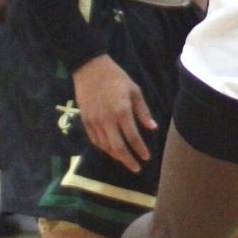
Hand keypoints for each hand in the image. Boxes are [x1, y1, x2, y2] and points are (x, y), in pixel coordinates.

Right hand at [70, 53, 155, 171]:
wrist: (89, 68)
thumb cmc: (116, 77)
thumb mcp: (134, 90)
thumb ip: (142, 111)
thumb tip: (152, 128)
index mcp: (121, 111)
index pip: (132, 137)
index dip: (140, 150)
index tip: (146, 158)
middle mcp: (106, 120)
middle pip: (117, 147)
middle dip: (127, 160)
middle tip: (136, 169)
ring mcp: (94, 122)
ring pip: (105, 146)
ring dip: (116, 156)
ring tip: (126, 161)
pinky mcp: (85, 121)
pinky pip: (94, 140)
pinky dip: (103, 148)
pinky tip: (111, 151)